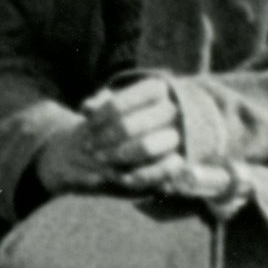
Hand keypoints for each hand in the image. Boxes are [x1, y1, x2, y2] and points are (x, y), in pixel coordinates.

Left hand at [78, 71, 219, 196]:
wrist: (158, 132)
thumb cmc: (129, 115)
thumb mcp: (117, 104)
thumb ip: (101, 105)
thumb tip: (87, 107)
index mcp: (156, 89)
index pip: (122, 103)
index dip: (101, 116)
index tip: (87, 126)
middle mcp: (172, 109)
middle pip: (133, 125)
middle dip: (107, 139)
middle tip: (90, 147)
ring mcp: (178, 134)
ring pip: (147, 147)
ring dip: (120, 156)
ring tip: (101, 159)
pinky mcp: (181, 159)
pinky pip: (162, 170)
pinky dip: (139, 176)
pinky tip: (121, 177)